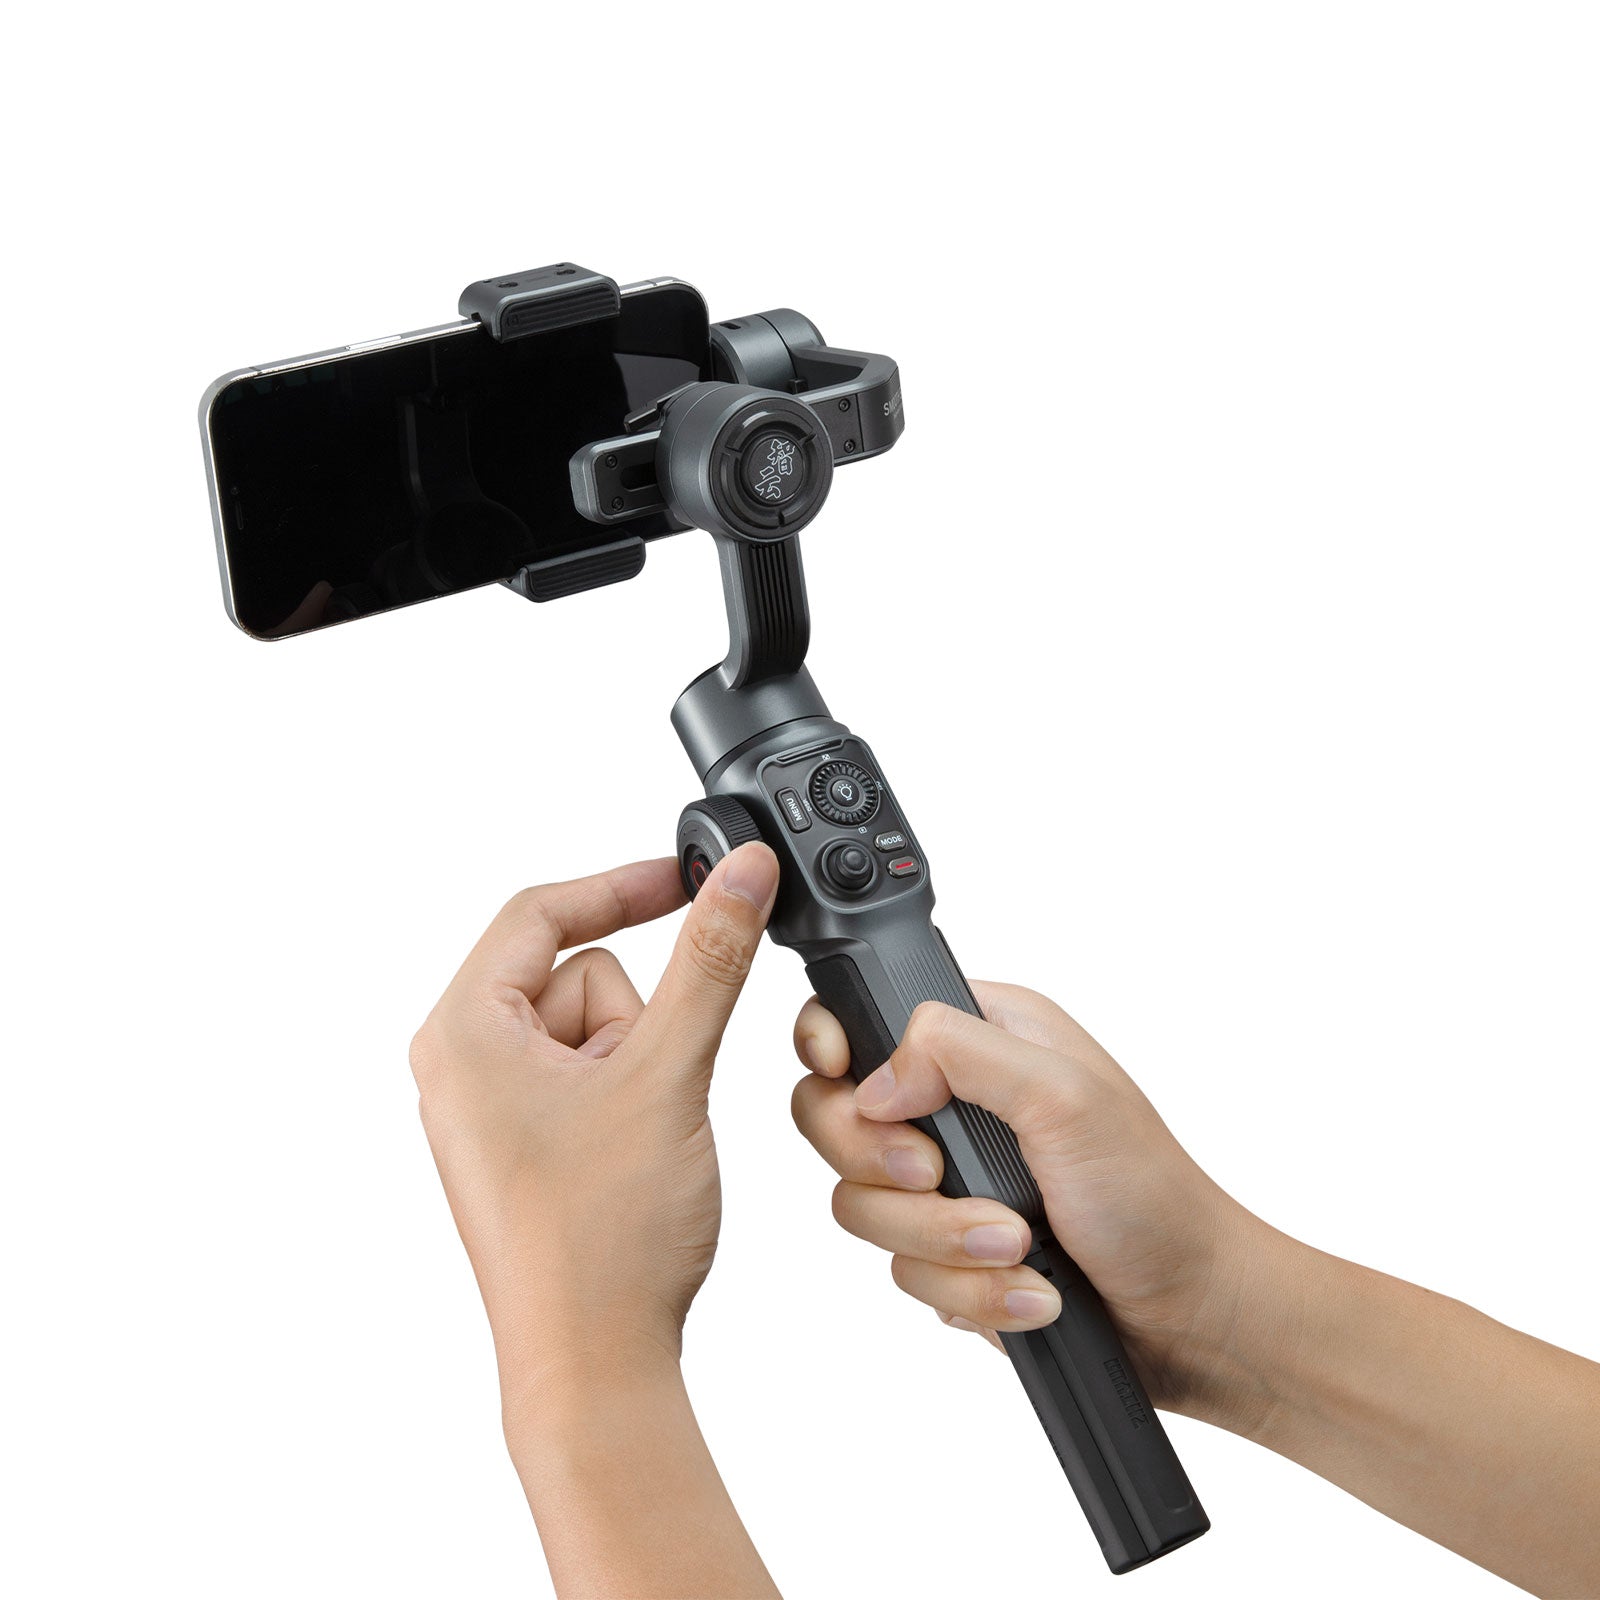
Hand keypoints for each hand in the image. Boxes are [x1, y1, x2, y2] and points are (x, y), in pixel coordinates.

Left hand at [411, 845, 779, 1403]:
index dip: (625, 887)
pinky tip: (631, 1159)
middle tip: (647, 1092)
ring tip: (639, 1137)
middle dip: (638, 1021)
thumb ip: (710, 961)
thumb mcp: (667, 1073)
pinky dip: (628, 1098)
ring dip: (640, 1064)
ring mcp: (490, 1108)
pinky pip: (589, 1077)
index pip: (541, 911)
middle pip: (578, 975)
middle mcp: (461, 1064)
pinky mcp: (522, 1143)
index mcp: (462, 1032)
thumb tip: (740, 877)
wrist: (594, 1366)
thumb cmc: (602, 1240)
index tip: (693, 878)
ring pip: (595, 1028)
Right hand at [792, 982, 1276, 1424]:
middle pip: (835, 1118)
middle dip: (886, 1166)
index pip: (858, 1014)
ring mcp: (946, 1178)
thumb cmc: (1155, 1197)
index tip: (851, 1086)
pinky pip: (903, 1271)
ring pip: (863, 1205)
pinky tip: (1027, 1286)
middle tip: (939, 1177)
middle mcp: (954, 1099)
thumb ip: (958, 1054)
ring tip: (1017, 1246)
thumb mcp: (1066, 1096)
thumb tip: (873, 1080)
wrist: (1193, 1315)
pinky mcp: (947, 1247)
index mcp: (982, 1035)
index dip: (832, 1049)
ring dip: (944, 1241)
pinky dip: (968, 1289)